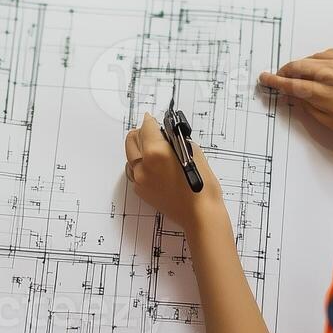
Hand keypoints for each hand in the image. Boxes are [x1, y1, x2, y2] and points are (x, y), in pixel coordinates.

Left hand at [124, 113, 227, 232]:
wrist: (200, 214)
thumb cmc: (202, 185)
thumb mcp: (193, 152)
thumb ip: (174, 140)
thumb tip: (164, 135)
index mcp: (155, 152)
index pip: (147, 127)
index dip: (151, 121)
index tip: (153, 119)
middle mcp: (143, 165)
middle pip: (132, 139)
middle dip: (141, 132)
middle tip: (150, 131)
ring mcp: (140, 179)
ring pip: (130, 156)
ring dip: (138, 150)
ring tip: (151, 150)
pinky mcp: (141, 191)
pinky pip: (134, 172)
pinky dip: (140, 166)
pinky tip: (152, 166)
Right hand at [259, 49, 332, 175]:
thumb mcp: (327, 120)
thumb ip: (306, 104)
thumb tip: (291, 93)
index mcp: (326, 93)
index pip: (293, 84)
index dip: (276, 81)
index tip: (265, 78)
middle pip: (300, 66)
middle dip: (287, 71)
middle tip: (281, 78)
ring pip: (313, 57)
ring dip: (304, 65)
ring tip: (302, 75)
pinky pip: (330, 52)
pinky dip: (320, 58)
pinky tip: (319, 67)